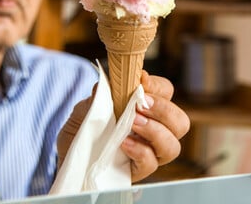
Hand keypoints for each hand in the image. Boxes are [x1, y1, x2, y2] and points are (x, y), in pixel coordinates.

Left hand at [56, 72, 189, 180]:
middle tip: (141, 105)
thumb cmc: (83, 126)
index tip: (141, 80)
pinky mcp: (138, 170)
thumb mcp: (88, 106)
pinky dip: (140, 151)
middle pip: (180, 121)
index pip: (166, 92)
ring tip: (134, 124)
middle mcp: (154, 130)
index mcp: (147, 108)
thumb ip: (101, 95)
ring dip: (155, 131)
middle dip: (164, 110)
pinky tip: (124, 144)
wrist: (70, 151)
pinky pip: (151, 163)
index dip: (157, 86)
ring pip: (173, 146)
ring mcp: (149, 152)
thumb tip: (111, 82)